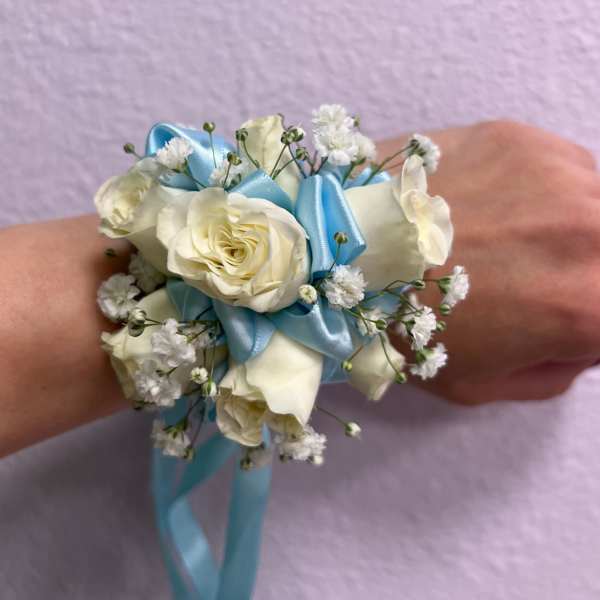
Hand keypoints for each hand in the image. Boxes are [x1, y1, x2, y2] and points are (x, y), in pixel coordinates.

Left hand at [384, 120, 599, 403]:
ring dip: (569, 224)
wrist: (331, 254)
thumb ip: (556, 367)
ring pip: (596, 200)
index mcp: (585, 304)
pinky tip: (491, 205)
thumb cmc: (398, 331)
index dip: (591, 318)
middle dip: (583, 269)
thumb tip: (584, 338)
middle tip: (533, 277)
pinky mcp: (517, 135)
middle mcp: (589, 230)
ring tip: (506, 239)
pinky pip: (563, 165)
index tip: (561, 315)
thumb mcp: (483, 384)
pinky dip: (544, 189)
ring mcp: (556, 172)